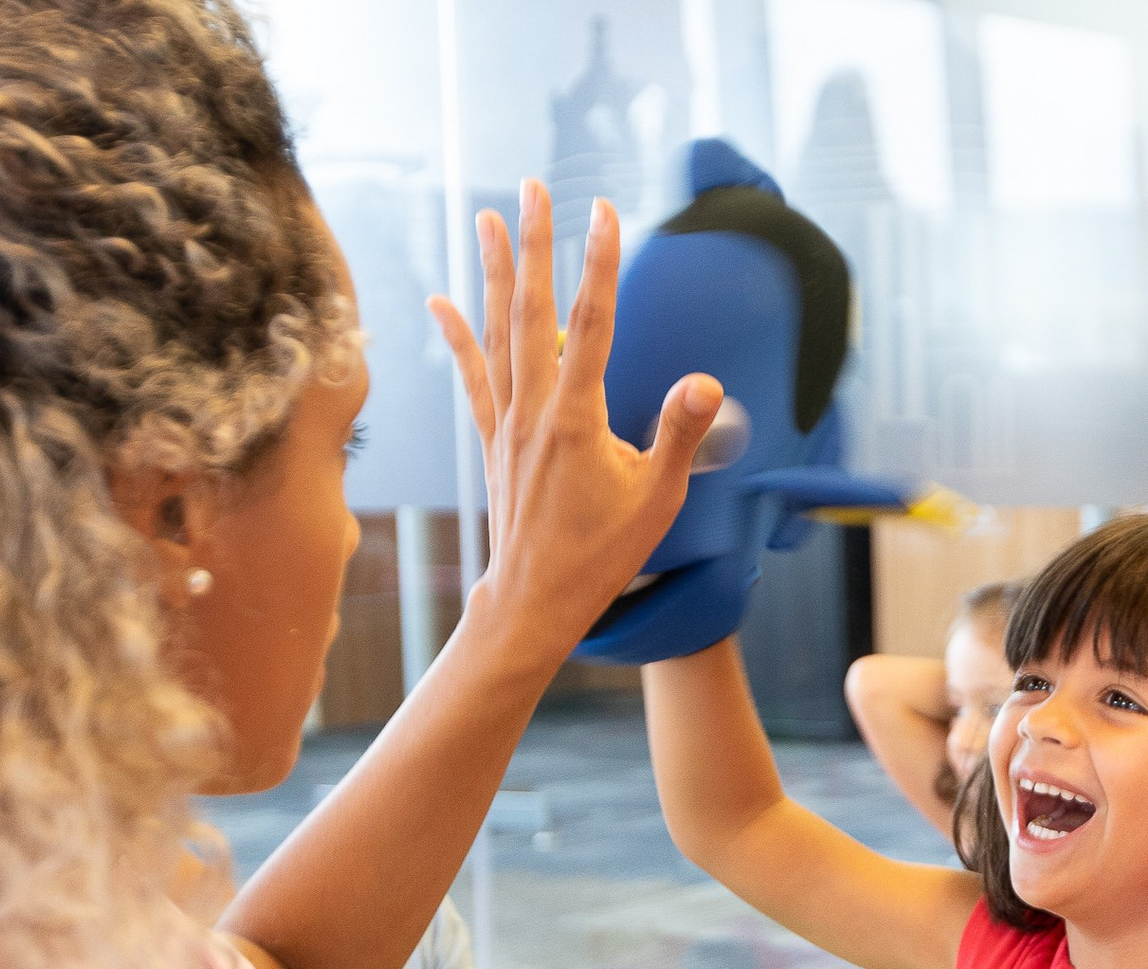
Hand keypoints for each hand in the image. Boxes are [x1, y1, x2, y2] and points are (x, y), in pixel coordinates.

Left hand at [427, 182, 723, 666]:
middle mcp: (533, 410)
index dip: (600, 263)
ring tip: (485, 218)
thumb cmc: (600, 557)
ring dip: (493, 272)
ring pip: (497, 332)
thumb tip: (706, 382)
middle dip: (534, 244)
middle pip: (532, 310)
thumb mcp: (657, 500)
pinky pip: (473, 376)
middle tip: (532, 188)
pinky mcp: (493, 440)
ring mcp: (507, 422)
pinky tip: (440, 301)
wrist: (533, 602)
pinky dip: (457, 336)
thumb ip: (679, 434)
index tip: (604, 211)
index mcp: (575, 419)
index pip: (592, 323)